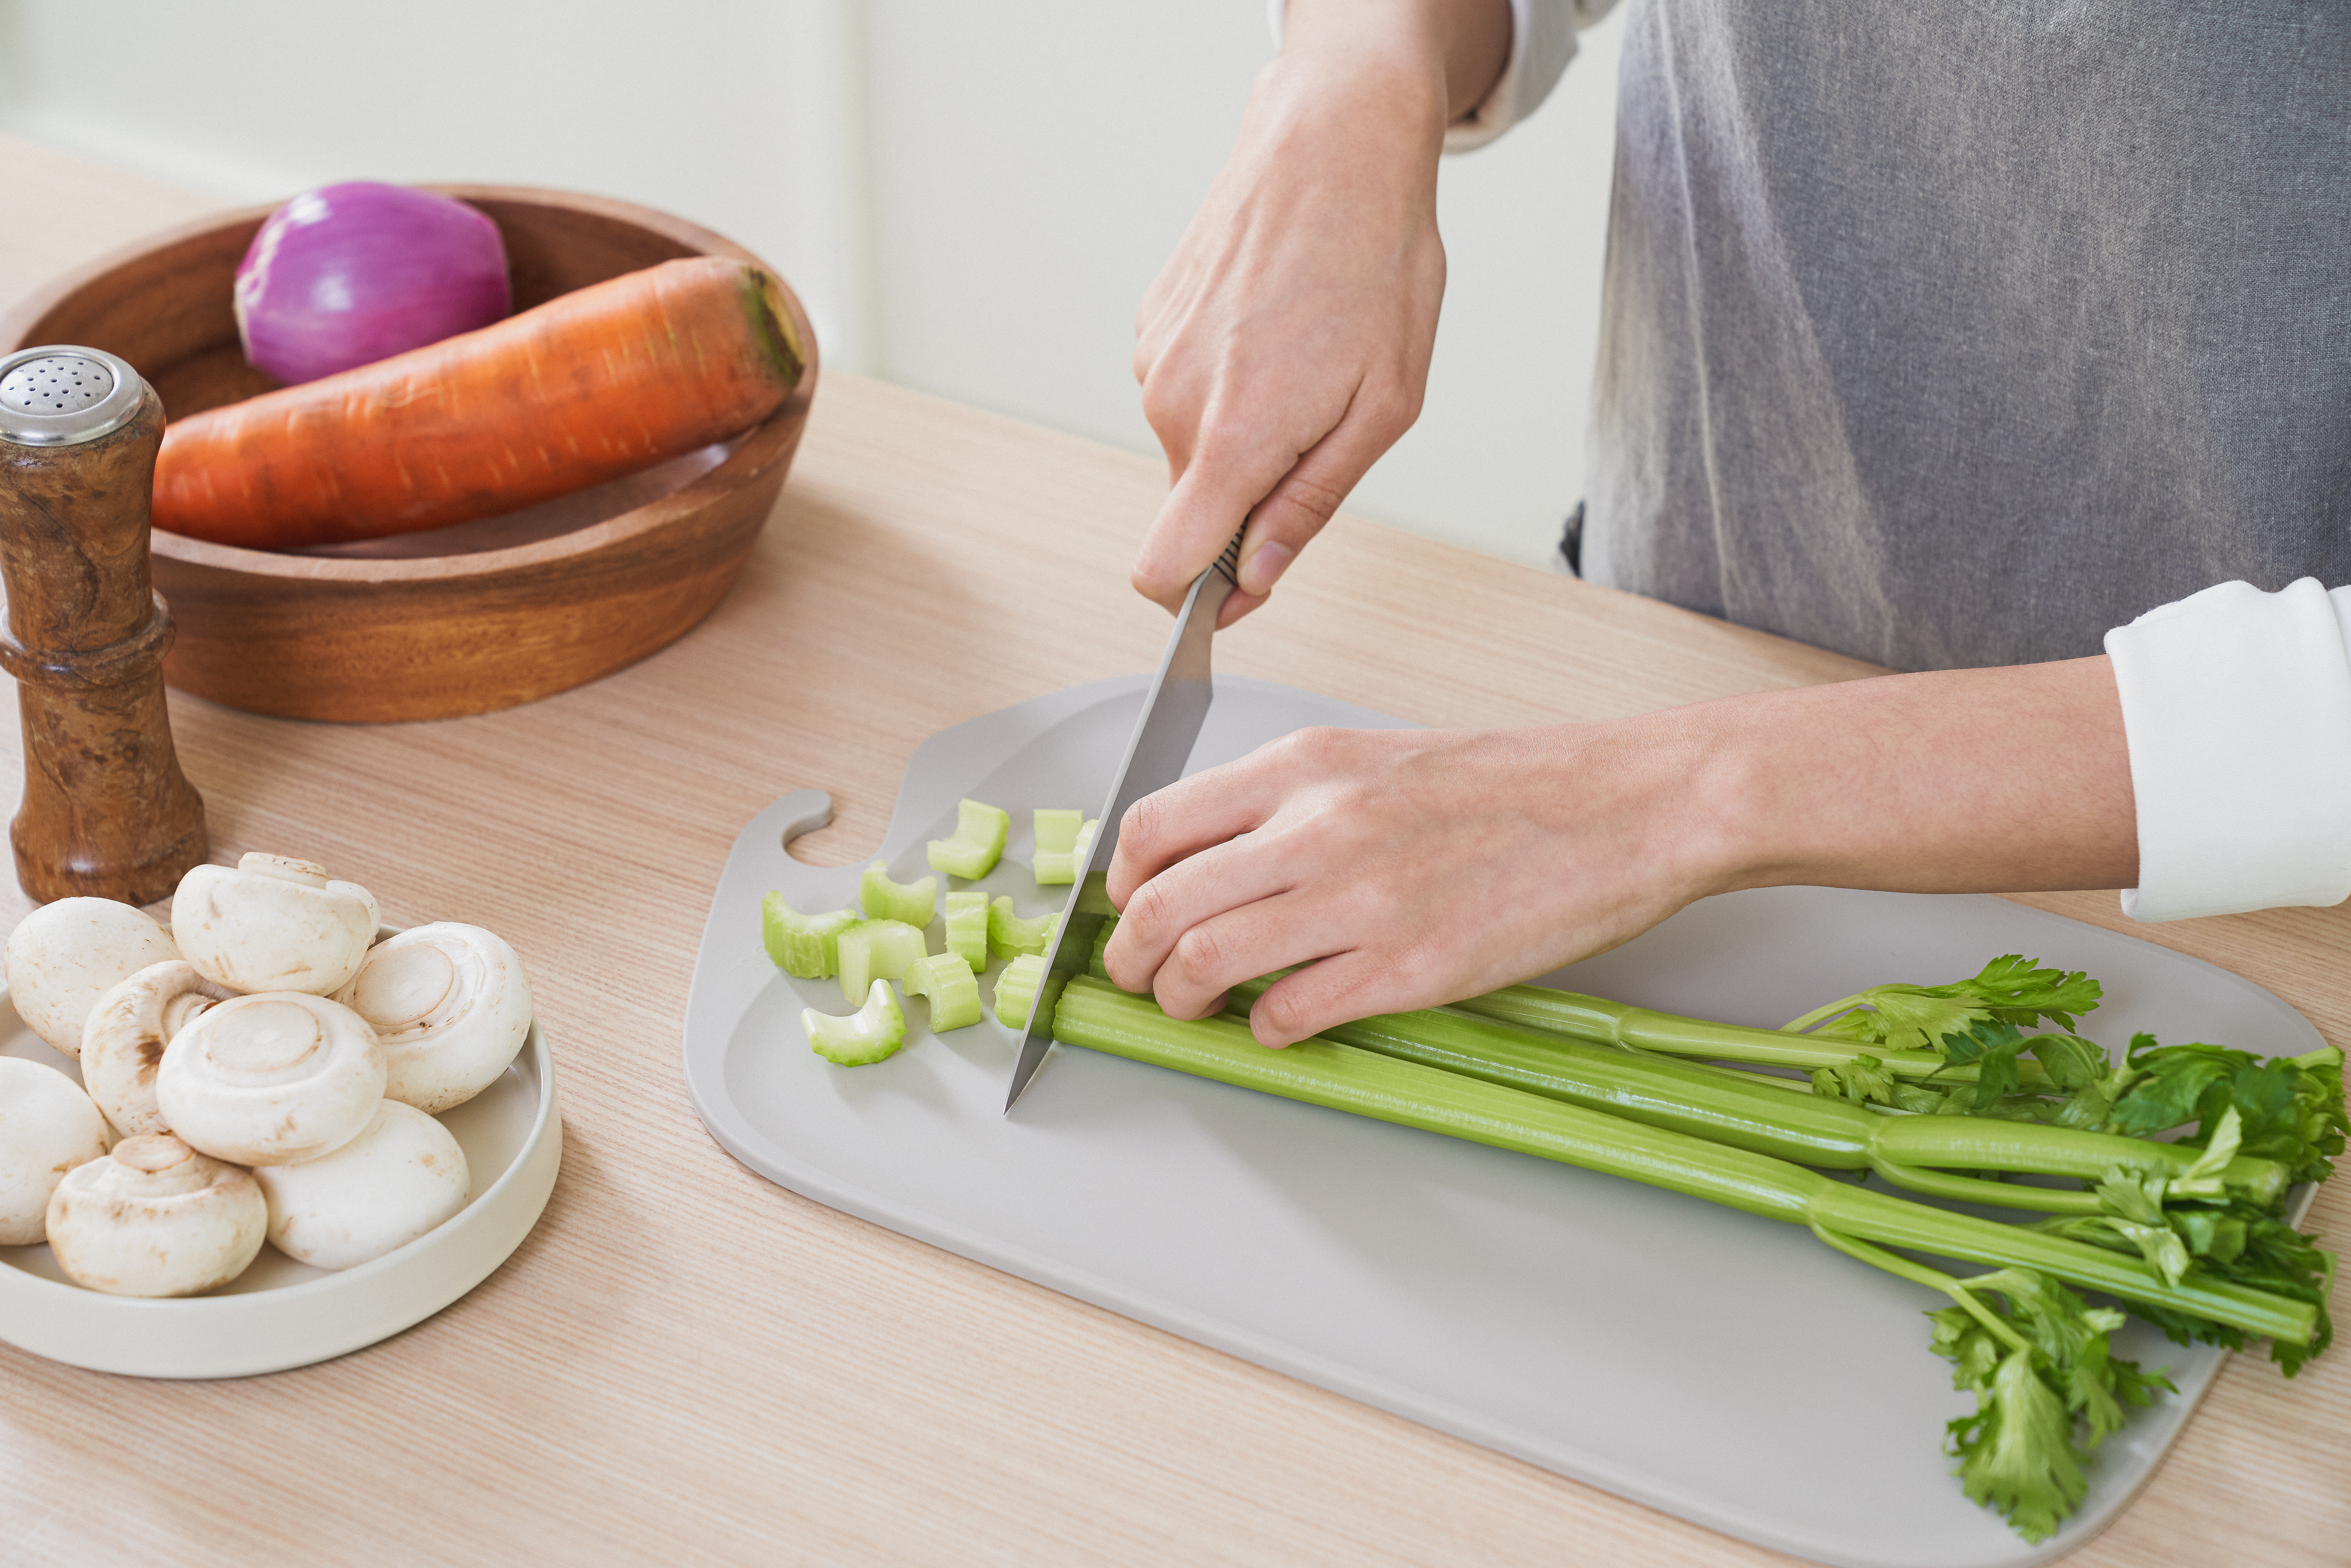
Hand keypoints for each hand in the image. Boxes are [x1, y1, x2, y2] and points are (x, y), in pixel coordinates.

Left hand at [1102, 721, 1733, 1045]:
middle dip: (1130, 957)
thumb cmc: (1514, 783)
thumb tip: (1219, 859)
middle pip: (1161, 904)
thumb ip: (1291, 803)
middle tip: (1138, 978)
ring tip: (1194, 1007)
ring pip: (1207, 961)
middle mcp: (1318, 827)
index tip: (1132, 909)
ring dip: (1181, 998)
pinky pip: (1290, 1013)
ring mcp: (1361, 901)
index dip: (1125, 882)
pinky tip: (1279, 1023)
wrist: (1625, 804)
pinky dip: (1266, 1029)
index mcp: (1306, 766)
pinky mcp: (1409, 968)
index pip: (1155, 825)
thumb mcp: (1376, 759)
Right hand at [1131, 23, 1468, 625]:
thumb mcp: (1384, 408)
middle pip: (1192, 505)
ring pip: (1191, 443)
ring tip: (1301, 358)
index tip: (1234, 595)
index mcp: (1234, 438)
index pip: (1162, 568)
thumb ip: (1313, 503)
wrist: (1333, 144)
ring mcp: (1153, 358)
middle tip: (1317, 424)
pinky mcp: (1151, 322)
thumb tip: (1262, 575)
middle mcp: (1173, 402)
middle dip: (1247, 493)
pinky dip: (1226, 380)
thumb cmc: (1376, 265)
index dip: (1194, 601)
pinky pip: (1184, 389)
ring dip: (1242, 428)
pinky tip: (1272, 326)